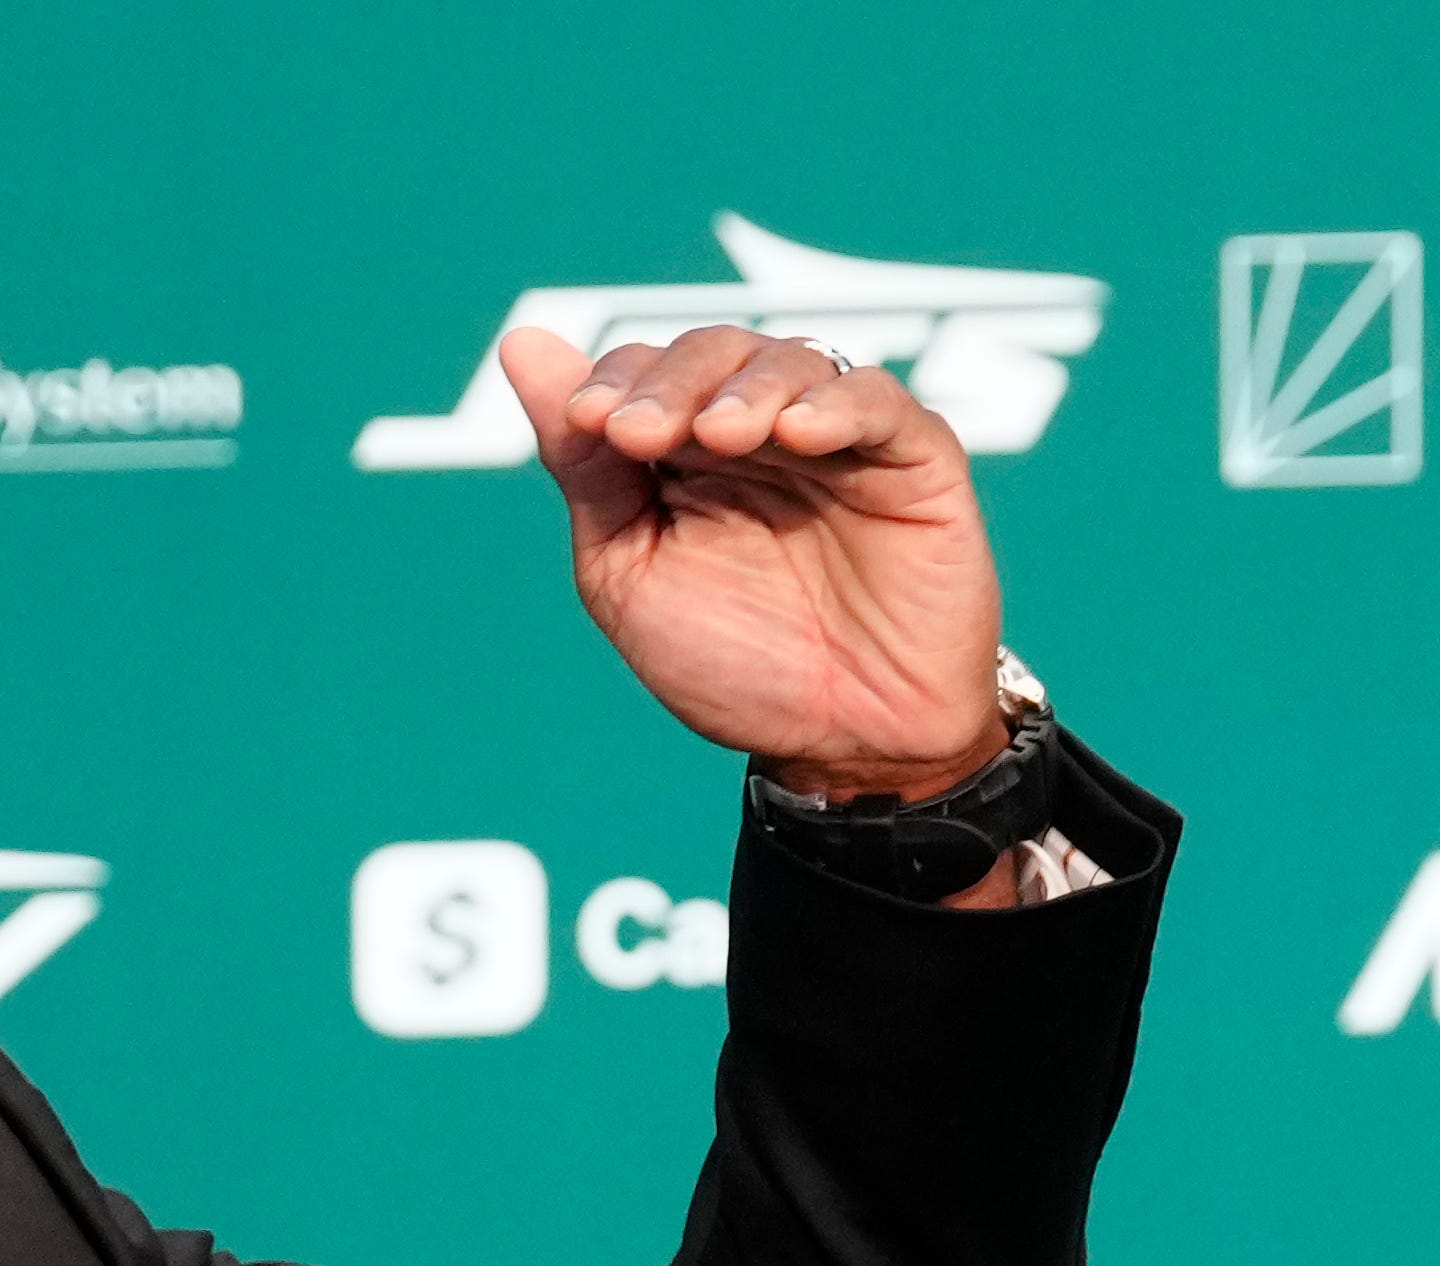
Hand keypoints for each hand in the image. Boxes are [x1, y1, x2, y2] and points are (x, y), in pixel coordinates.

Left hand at [500, 324, 1005, 801]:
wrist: (843, 745)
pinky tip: (798, 433)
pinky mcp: (915, 459)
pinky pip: (881, 405)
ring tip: (720, 434)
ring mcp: (840, 440)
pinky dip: (838, 406)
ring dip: (747, 388)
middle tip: (640, 431)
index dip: (616, 382)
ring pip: (795, 363)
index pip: (645, 376)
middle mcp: (762, 432)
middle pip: (714, 356)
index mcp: (685, 455)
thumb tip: (524, 345)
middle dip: (670, 384)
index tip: (587, 421)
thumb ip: (584, 467)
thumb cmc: (736, 665)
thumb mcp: (631, 571)